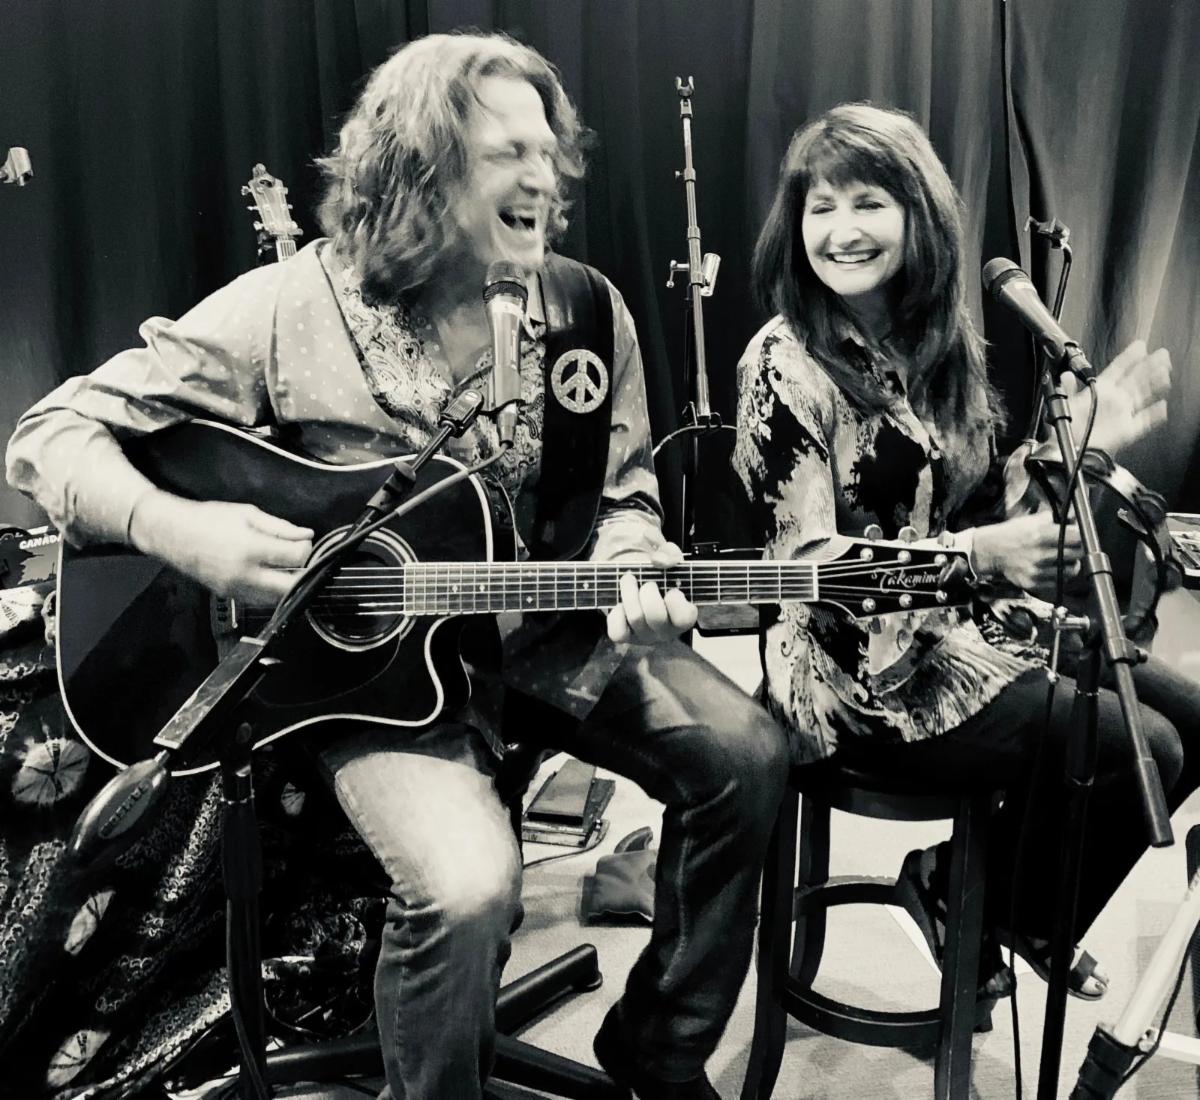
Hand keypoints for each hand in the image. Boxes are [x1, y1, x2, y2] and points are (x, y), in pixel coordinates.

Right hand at [129, 490, 313, 603]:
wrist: (172, 534)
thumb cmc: (209, 519)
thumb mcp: (248, 514)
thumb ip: (280, 527)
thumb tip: (307, 535)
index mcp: (250, 549)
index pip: (295, 558)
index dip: (307, 550)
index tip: (305, 543)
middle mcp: (244, 574)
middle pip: (290, 586)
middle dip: (303, 574)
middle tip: (304, 561)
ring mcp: (236, 589)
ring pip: (277, 598)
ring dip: (288, 585)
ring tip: (289, 567)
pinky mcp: (230, 596)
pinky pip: (260, 600)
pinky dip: (272, 591)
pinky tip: (272, 576)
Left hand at [604, 541, 697, 643]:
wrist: (636, 582)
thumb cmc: (658, 576)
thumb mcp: (668, 560)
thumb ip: (670, 554)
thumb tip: (658, 560)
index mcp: (683, 616)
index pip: (684, 617)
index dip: (675, 600)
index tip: (672, 589)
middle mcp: (666, 631)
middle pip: (656, 616)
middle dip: (648, 592)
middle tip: (647, 583)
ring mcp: (645, 636)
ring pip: (636, 618)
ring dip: (629, 593)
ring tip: (629, 580)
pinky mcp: (625, 637)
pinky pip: (617, 631)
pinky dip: (616, 614)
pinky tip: (621, 603)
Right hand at [972, 511, 1082, 595]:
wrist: (990, 551)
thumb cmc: (1011, 534)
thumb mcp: (1031, 520)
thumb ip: (1053, 520)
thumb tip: (1074, 519)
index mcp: (1040, 535)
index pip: (1077, 537)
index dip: (1080, 536)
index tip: (1079, 537)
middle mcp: (1040, 554)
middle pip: (1077, 554)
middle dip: (1077, 550)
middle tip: (1073, 548)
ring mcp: (1037, 570)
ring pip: (1071, 570)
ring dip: (1072, 564)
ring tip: (1065, 559)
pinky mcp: (1033, 582)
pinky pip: (1058, 582)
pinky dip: (1060, 576)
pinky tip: (1055, 569)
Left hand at [1064, 339, 1170, 454]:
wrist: (1071, 450)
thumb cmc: (1069, 427)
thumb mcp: (1066, 405)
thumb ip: (1068, 389)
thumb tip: (1065, 375)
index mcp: (1101, 391)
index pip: (1118, 370)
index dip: (1129, 358)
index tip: (1140, 346)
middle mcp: (1114, 400)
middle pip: (1136, 379)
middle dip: (1149, 366)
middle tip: (1162, 354)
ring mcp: (1122, 414)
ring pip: (1143, 395)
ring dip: (1155, 384)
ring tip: (1165, 372)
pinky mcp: (1127, 430)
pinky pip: (1144, 421)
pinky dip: (1154, 414)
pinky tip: (1162, 406)